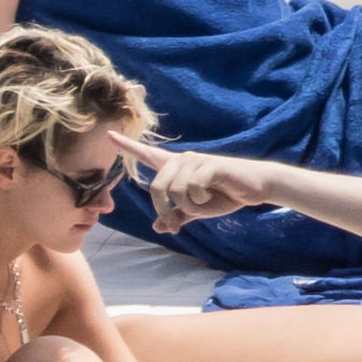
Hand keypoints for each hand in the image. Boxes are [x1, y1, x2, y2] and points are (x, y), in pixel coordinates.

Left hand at [109, 134, 277, 232]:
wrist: (252, 189)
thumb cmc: (223, 195)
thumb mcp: (196, 210)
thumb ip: (177, 215)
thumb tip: (158, 226)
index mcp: (175, 168)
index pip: (147, 155)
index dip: (128, 146)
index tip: (109, 135)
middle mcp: (181, 160)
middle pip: (156, 187)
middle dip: (162, 211)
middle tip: (174, 227)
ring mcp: (194, 161)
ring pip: (175, 190)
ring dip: (187, 207)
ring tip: (201, 205)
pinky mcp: (209, 165)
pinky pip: (192, 187)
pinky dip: (199, 200)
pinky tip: (210, 196)